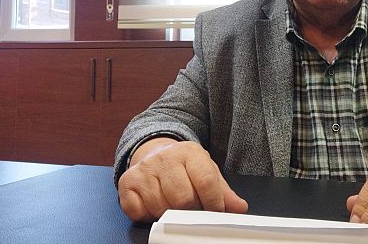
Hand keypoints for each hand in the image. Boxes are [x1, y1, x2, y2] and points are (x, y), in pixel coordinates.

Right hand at [117, 138, 247, 221]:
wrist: (155, 153)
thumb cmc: (185, 168)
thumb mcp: (207, 173)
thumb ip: (224, 192)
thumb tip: (240, 208)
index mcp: (190, 152)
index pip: (206, 182)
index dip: (214, 203)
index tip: (215, 212)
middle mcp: (165, 158)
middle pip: (183, 199)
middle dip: (191, 210)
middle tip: (192, 209)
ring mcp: (144, 169)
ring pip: (161, 207)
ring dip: (169, 214)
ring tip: (173, 205)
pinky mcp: (127, 182)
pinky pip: (138, 211)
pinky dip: (148, 215)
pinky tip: (155, 205)